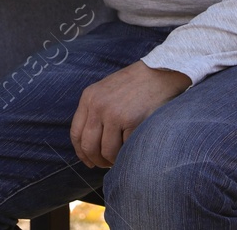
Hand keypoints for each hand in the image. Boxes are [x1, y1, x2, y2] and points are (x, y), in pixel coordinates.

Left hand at [69, 61, 192, 168]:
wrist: (160, 73)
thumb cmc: (135, 85)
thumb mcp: (106, 91)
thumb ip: (95, 112)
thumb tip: (90, 146)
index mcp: (89, 97)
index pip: (76, 133)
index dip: (81, 153)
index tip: (89, 161)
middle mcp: (98, 105)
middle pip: (89, 146)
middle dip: (97, 160)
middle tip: (107, 164)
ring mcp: (114, 114)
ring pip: (107, 151)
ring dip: (114, 159)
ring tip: (122, 157)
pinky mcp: (132, 121)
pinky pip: (125, 148)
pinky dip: (129, 152)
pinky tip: (133, 147)